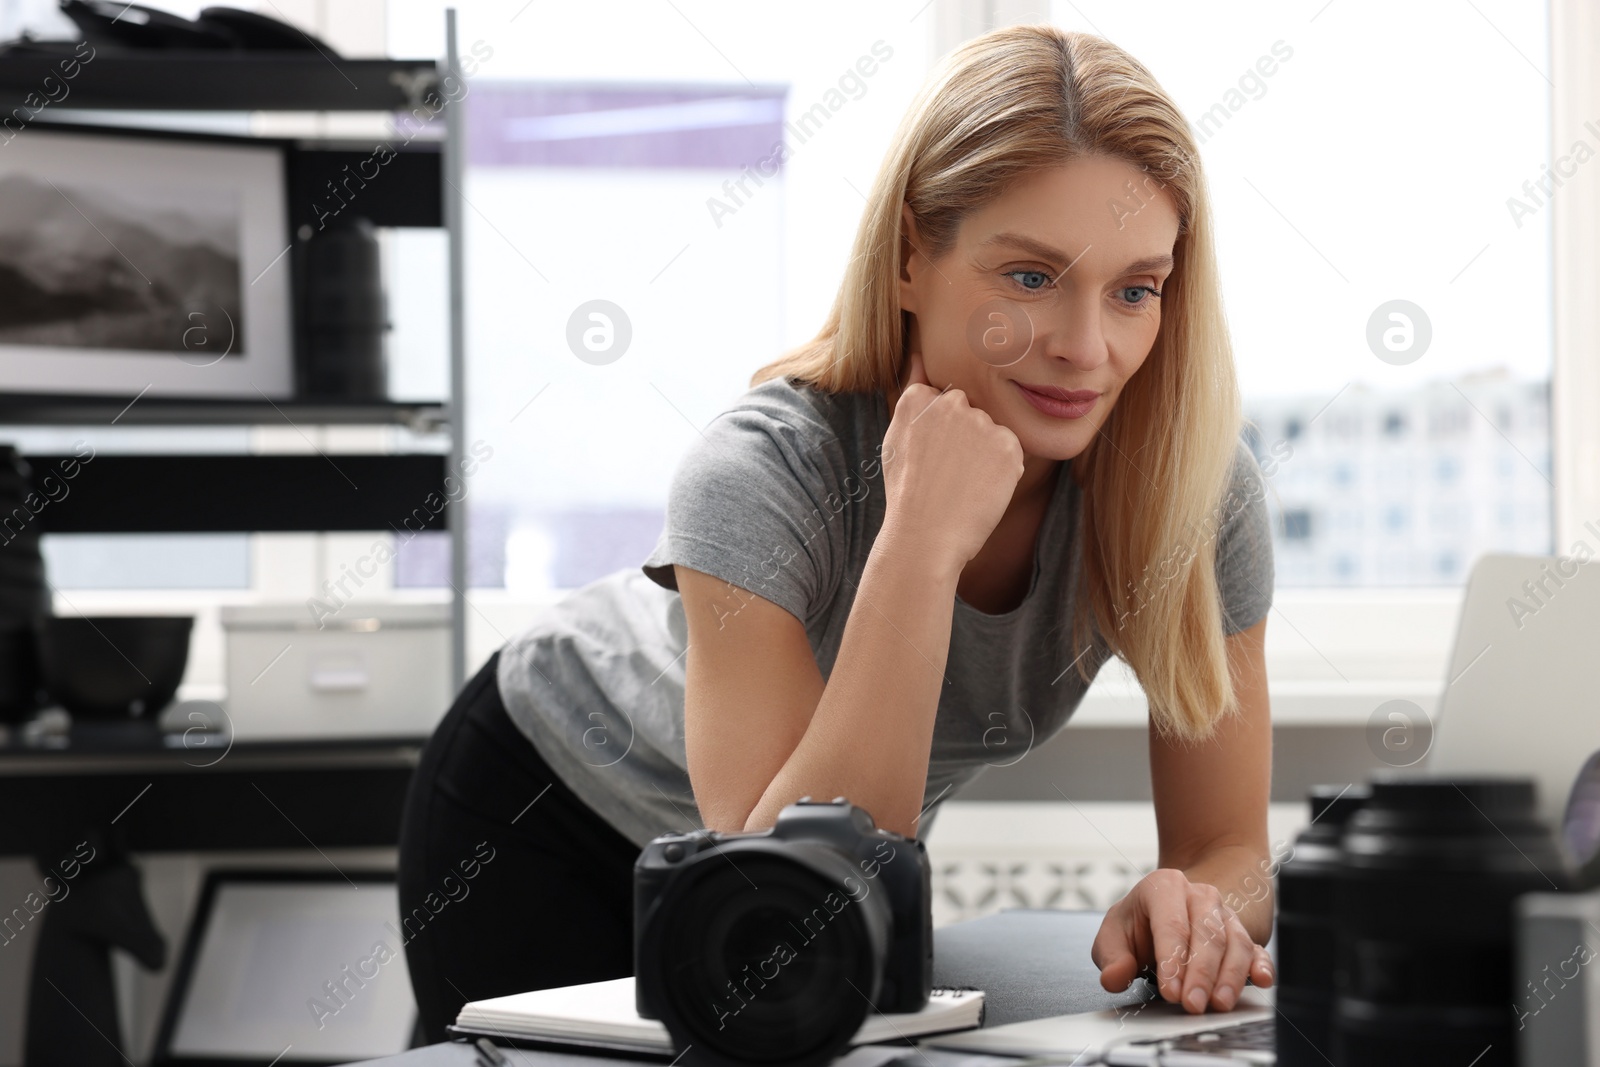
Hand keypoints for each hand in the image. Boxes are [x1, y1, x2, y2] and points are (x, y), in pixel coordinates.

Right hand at [880, 351, 1023, 570]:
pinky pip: (1012, 453)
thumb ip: (912, 393)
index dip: (943, 435)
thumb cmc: (908, 493)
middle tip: (949, 476)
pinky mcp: (1008, 445)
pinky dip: (1003, 473)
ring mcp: (981, 423)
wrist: (925, 537)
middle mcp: (952, 403)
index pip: (945, 402)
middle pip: (973, 413)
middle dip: (967, 439)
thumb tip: (919, 356)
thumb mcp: (897, 438)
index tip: (933, 460)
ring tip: (963, 486)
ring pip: (993, 434)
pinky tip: (981, 491)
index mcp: (919, 398)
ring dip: (986, 456)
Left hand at [1091, 868, 1274, 1012]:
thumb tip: (1114, 978)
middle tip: (1192, 1004)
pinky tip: (1261, 980)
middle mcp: (1200, 895)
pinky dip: (1261, 964)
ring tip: (1219, 1004)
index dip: (1172, 961)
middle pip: (1208, 934)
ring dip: (1229, 976)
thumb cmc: (1138, 924)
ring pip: (1235, 942)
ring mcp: (1224, 914)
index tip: (1170, 992)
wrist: (1164, 909)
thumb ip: (1111, 957)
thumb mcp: (1113, 935)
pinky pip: (1256, 948)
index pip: (1172, 925)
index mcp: (1165, 886)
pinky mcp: (1242, 935)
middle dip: (1201, 973)